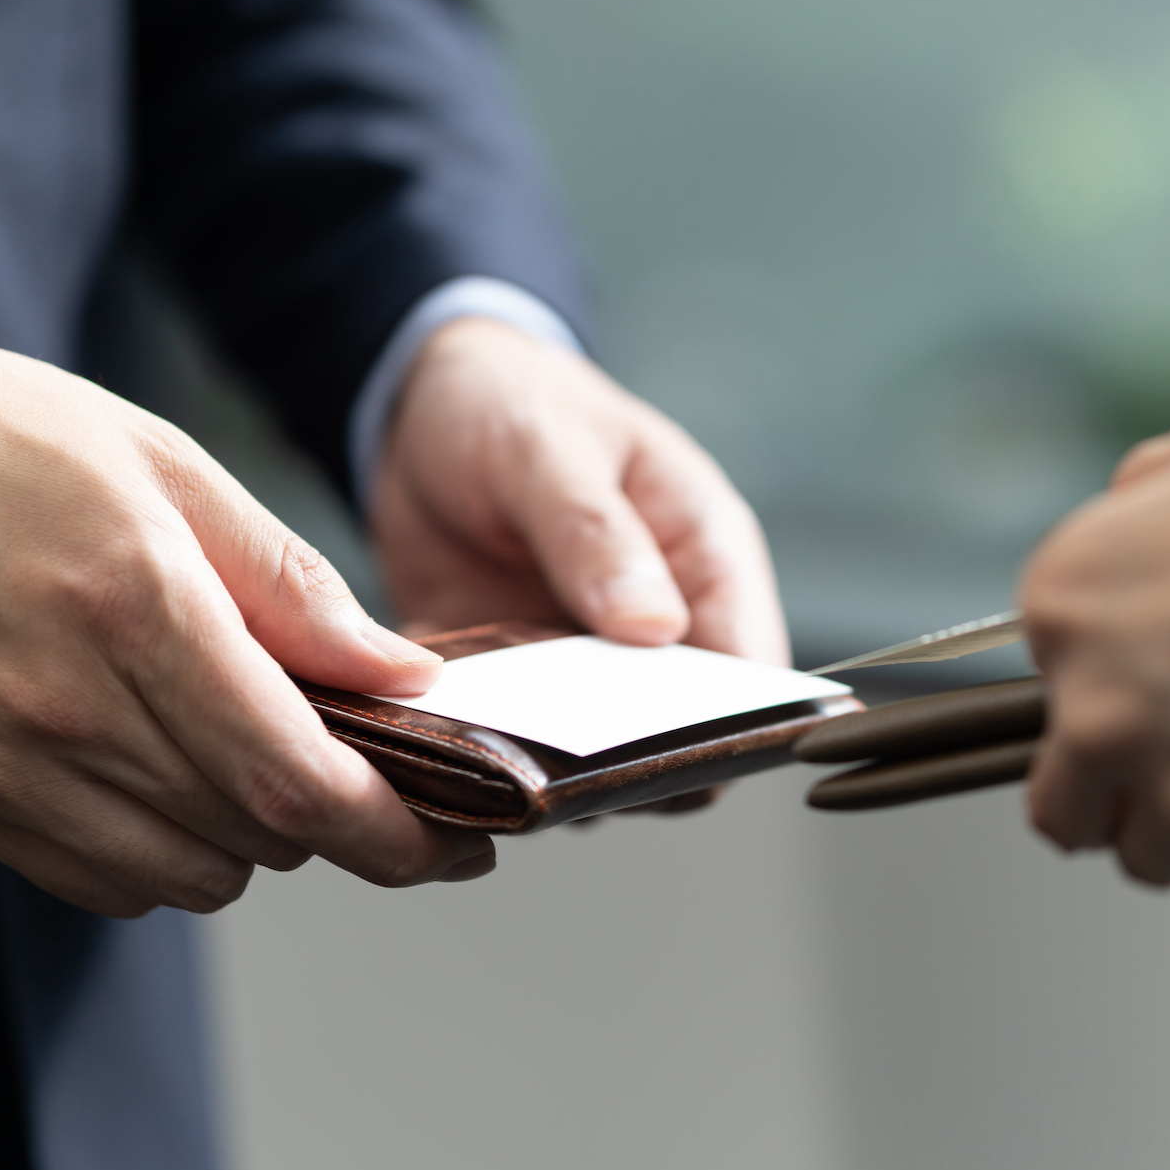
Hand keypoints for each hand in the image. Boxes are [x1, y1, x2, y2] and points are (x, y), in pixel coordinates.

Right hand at [0, 321, 495, 917]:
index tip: (458, 836)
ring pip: (190, 875)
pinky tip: (171, 776)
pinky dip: (168, 852)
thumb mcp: (154, 455)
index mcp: (135, 605)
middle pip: (259, 838)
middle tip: (377, 778)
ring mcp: (6, 772)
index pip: (297, 778)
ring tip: (259, 756)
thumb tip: (399, 670)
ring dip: (256, 836)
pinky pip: (104, 881)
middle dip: (344, 824)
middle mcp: (69, 711)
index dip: (396, 829)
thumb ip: (285, 579)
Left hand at [369, 319, 788, 810]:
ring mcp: (584, 664)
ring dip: (551, 765)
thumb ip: (595, 532)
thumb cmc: (514, 403)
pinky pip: (510, 745)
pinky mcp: (514, 686)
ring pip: (594, 754)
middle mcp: (657, 627)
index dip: (727, 726)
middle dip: (631, 760)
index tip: (672, 759)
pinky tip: (447, 755)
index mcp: (704, 557)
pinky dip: (484, 756)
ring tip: (499, 765)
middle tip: (566, 766)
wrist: (419, 407)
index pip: (749, 671)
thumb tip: (656, 628)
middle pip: (677, 733)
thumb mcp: (549, 447)